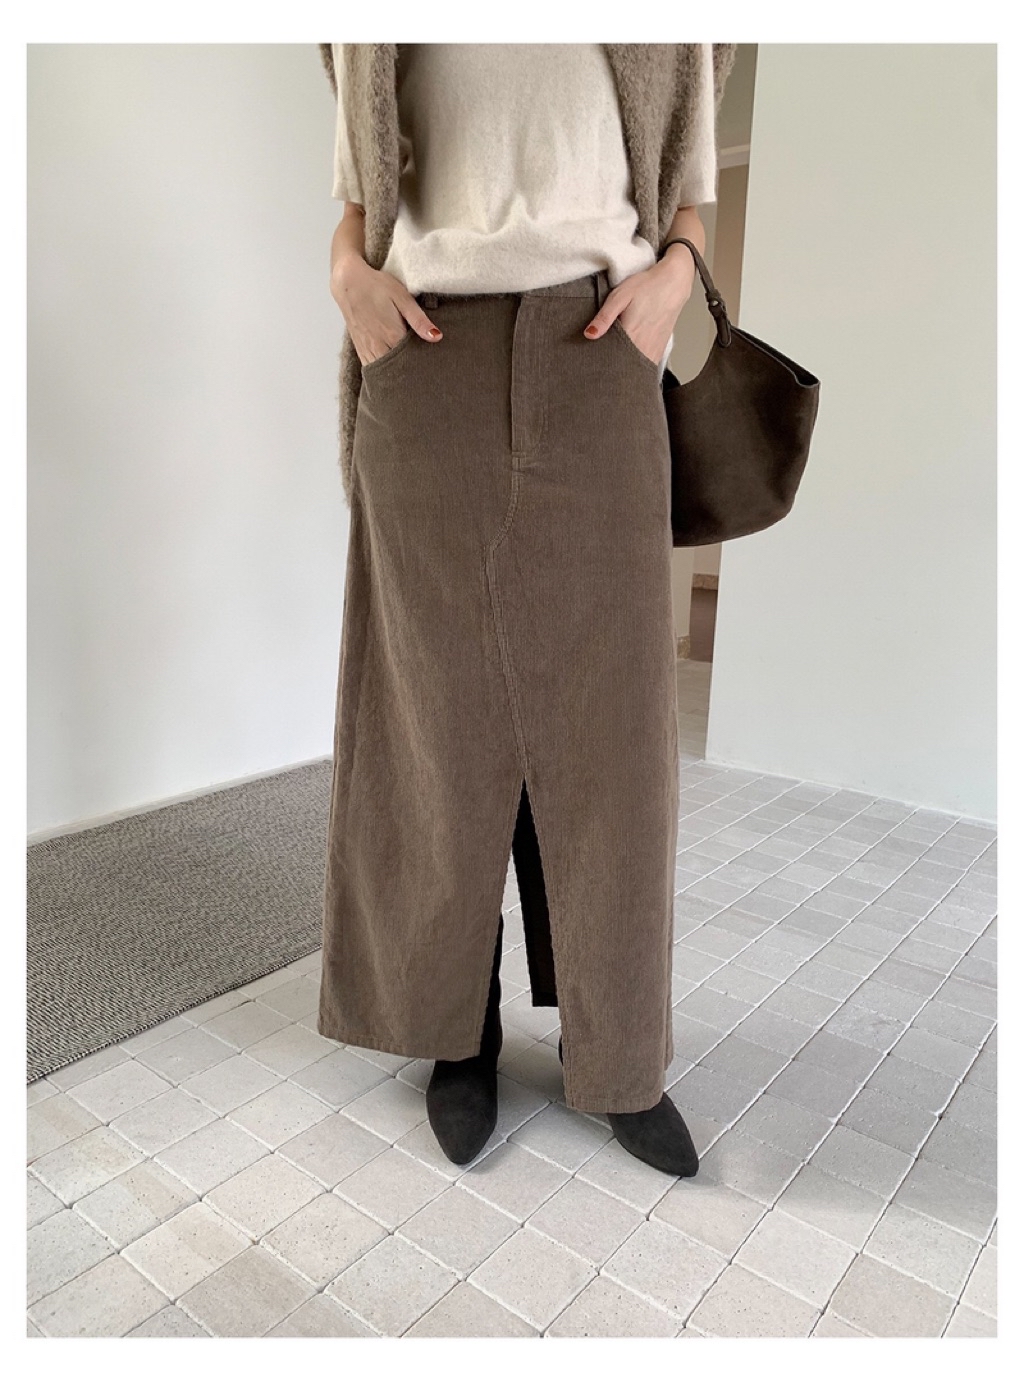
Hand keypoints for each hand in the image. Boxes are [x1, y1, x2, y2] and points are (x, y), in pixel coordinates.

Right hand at [330, 255, 442, 365]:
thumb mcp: (402, 298)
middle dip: (411, 373)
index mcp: (393, 336)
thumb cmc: (377, 287)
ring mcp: (368, 350)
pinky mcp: (360, 349)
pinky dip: (383, 373)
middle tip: (424, 375)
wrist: (348, 282)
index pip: (413, 360)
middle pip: (399, 370)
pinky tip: (391, 373)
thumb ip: (419, 320)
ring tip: (409, 377)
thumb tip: (437, 337)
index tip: (433, 366)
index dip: (424, 365)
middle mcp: (379, 347)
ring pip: (385, 373)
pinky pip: (373, 368)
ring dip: (396, 375)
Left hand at [582, 250, 696, 363]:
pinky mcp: (660, 349)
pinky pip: (647, 365)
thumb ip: (604, 317)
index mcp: (631, 334)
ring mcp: (653, 350)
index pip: (611, 358)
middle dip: (612, 369)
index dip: (601, 362)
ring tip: (615, 366)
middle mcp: (643, 346)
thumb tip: (589, 334)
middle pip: (623, 367)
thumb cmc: (647, 287)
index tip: (594, 361)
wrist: (673, 283)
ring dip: (625, 369)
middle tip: (603, 365)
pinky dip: (637, 367)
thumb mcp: (620, 297)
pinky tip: (630, 363)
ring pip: (636, 368)